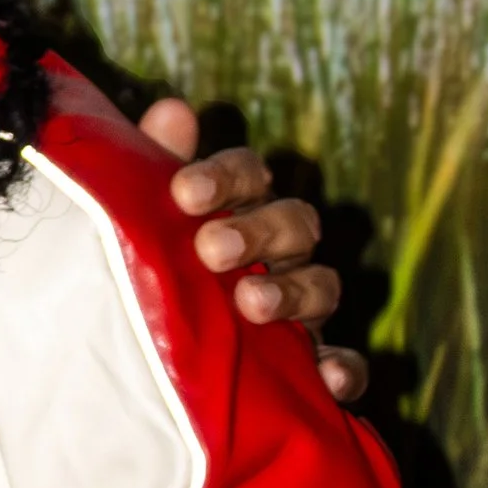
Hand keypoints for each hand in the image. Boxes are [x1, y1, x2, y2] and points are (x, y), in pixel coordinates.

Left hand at [138, 97, 362, 403]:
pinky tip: (327, 376)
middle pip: (293, 223)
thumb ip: (151, 171)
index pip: (248, 175)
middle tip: (211, 249)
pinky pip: (346, 366)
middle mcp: (278, 254)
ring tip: (251, 304)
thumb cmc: (148, 279)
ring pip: (322, 286)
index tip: (184, 192)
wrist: (146, 373)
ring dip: (293, 292)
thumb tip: (173, 112)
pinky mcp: (313, 368)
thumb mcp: (140, 229)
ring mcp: (302, 310)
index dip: (224, 177)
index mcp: (238, 211)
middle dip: (257, 231)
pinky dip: (344, 369)